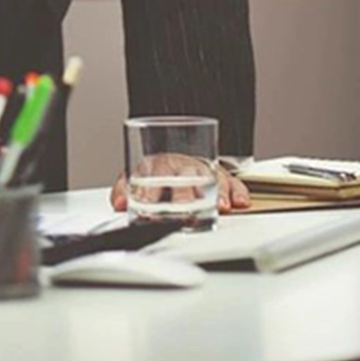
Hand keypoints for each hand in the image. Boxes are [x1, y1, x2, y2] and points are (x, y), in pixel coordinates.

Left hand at [109, 161, 250, 212]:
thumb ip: (124, 189)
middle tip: (186, 212)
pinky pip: (232, 181)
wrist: (178, 148)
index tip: (147, 209)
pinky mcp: (221, 176)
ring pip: (212, 176)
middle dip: (186, 195)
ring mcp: (203, 169)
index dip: (150, 192)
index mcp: (159, 162)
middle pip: (185, 176)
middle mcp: (182, 164)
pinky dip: (238, 192)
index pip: (153, 172)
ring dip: (218, 192)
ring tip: (221, 207)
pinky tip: (240, 202)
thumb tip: (119, 203)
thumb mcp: (136, 176)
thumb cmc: (158, 170)